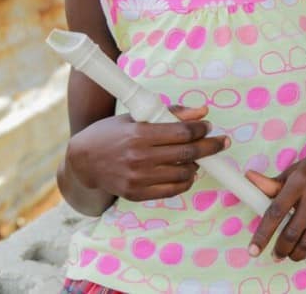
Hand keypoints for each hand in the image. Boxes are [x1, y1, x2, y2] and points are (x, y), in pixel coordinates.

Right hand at [66, 105, 228, 201]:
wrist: (83, 161)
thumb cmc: (112, 134)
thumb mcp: (137, 117)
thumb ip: (171, 113)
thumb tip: (202, 111)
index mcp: (139, 134)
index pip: (182, 133)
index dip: (201, 130)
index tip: (208, 127)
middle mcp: (139, 158)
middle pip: (188, 153)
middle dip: (210, 147)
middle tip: (221, 142)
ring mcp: (138, 179)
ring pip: (183, 173)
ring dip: (198, 164)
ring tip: (198, 156)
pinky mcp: (136, 194)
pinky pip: (172, 190)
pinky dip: (185, 181)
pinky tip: (188, 171)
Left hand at [246, 138, 305, 260]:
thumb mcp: (296, 171)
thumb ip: (273, 183)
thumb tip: (248, 178)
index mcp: (299, 180)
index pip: (275, 212)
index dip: (263, 234)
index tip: (253, 250)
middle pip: (292, 232)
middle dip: (281, 250)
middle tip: (277, 255)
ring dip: (299, 252)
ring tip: (294, 253)